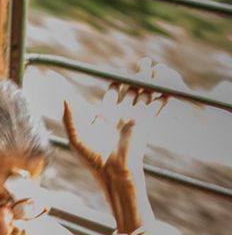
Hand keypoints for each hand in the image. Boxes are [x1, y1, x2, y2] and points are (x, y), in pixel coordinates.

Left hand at [62, 62, 165, 233]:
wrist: (113, 171)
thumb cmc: (92, 157)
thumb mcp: (76, 135)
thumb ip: (70, 116)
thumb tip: (64, 97)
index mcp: (105, 119)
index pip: (113, 97)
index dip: (116, 86)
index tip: (116, 79)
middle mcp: (121, 117)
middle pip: (131, 92)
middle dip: (136, 78)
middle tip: (143, 63)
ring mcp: (135, 119)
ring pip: (145, 95)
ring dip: (150, 81)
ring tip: (154, 66)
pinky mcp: (146, 123)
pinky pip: (157, 105)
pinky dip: (163, 93)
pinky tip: (168, 83)